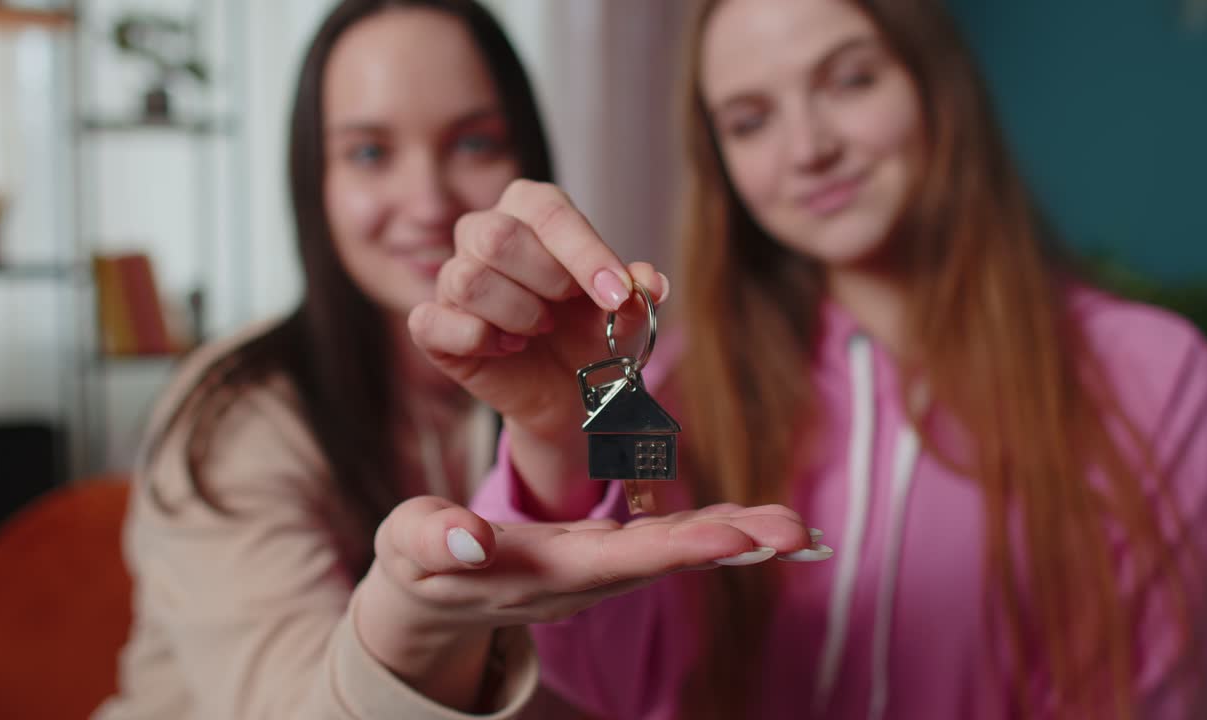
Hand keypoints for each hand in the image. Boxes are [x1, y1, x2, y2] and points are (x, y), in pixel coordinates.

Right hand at [355, 496, 826, 708]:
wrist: (432, 594)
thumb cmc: (420, 562)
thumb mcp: (407, 546)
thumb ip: (431, 539)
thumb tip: (468, 535)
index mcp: (542, 571)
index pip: (618, 560)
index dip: (678, 547)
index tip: (736, 538)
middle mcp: (584, 577)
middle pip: (666, 560)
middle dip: (731, 545)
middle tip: (797, 533)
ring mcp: (599, 569)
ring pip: (677, 552)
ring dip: (739, 539)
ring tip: (800, 530)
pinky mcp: (606, 555)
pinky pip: (670, 542)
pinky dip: (719, 531)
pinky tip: (761, 523)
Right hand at [408, 181, 666, 516]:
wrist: (574, 393)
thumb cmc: (596, 334)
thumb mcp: (627, 315)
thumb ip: (637, 293)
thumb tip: (648, 284)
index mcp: (531, 209)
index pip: (548, 212)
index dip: (585, 254)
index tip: (617, 295)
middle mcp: (483, 231)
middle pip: (496, 236)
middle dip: (545, 280)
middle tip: (565, 308)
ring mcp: (452, 277)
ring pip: (468, 279)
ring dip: (518, 313)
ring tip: (539, 328)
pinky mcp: (432, 324)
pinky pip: (432, 320)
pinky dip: (478, 339)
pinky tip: (508, 348)